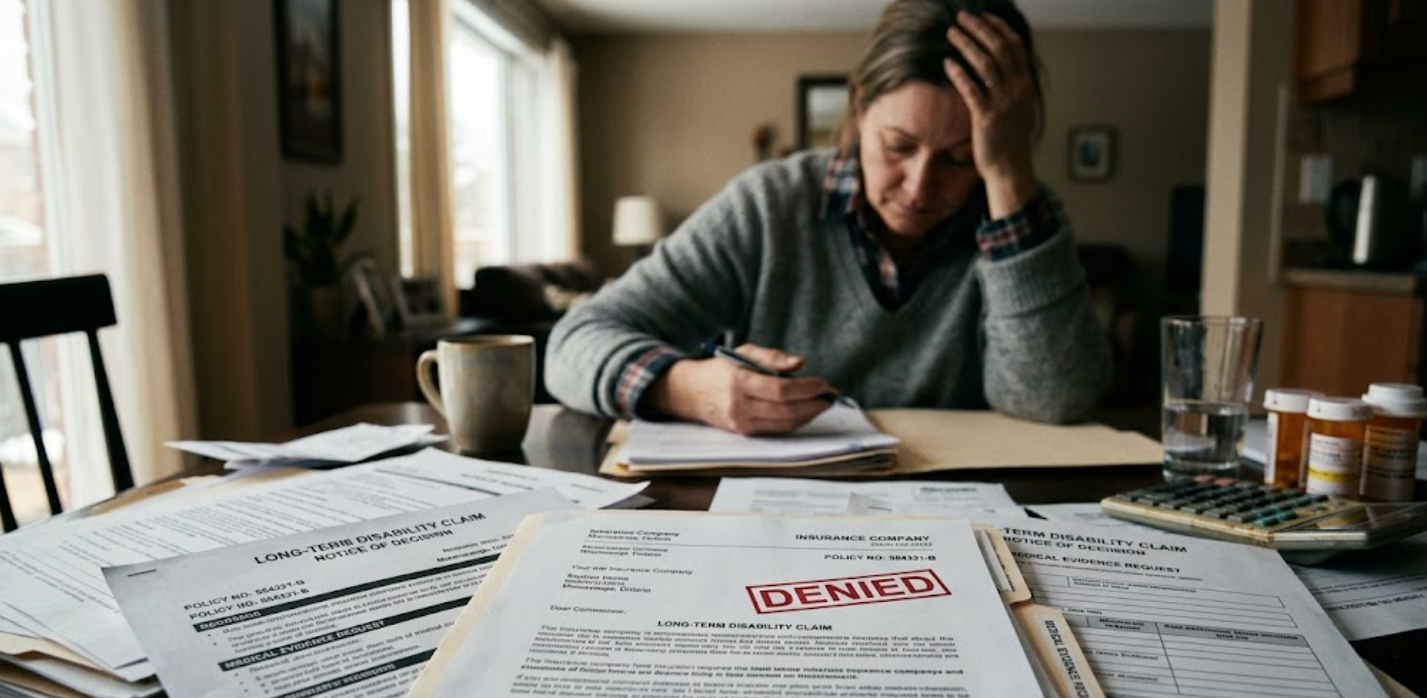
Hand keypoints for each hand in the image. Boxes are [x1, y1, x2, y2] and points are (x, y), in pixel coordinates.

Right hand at [644, 343, 833, 434]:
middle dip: (813, 404)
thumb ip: (772, 356)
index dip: (806, 389)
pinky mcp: (743, 433)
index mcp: (738, 380)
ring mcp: (740, 422)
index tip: (823, 384)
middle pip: (785, 410)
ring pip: (783, 424)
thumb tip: (800, 363)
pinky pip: (776, 430)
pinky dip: (795, 422)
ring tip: (822, 404)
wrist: (688, 393)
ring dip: (808, 415)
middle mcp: (738, 405)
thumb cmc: (720, 370)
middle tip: (830, 396)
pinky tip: (805, 412)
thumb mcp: (743, 352)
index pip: (780, 389)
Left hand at [943, 10, 1038, 216]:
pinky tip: (947, 62)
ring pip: (985, 64)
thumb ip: (1014, 86)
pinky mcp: (986, 117)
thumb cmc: (1010, 139)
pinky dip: (959, 73)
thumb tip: (1006, 68)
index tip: (983, 16)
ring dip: (967, 45)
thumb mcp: (1020, 108)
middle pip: (999, 49)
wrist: (1009, 168)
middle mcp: (1017, 89)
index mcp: (1025, 84)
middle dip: (980, 29)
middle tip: (962, 18)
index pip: (1015, 46)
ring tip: (951, 33)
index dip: (998, 28)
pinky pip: (971, 89)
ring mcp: (1003, 103)